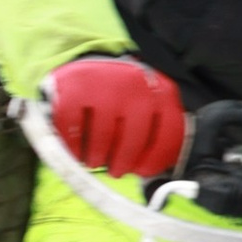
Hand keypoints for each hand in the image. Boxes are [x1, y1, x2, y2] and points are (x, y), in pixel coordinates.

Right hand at [47, 54, 185, 181]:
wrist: (86, 65)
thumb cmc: (120, 99)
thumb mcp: (145, 110)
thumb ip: (155, 137)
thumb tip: (153, 177)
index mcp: (161, 91)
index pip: (170, 132)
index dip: (157, 159)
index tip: (142, 171)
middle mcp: (136, 85)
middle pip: (134, 140)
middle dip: (123, 162)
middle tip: (116, 172)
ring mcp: (104, 84)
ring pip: (103, 137)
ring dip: (96, 157)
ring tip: (93, 161)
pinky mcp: (73, 87)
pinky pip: (72, 128)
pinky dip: (72, 145)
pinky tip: (75, 149)